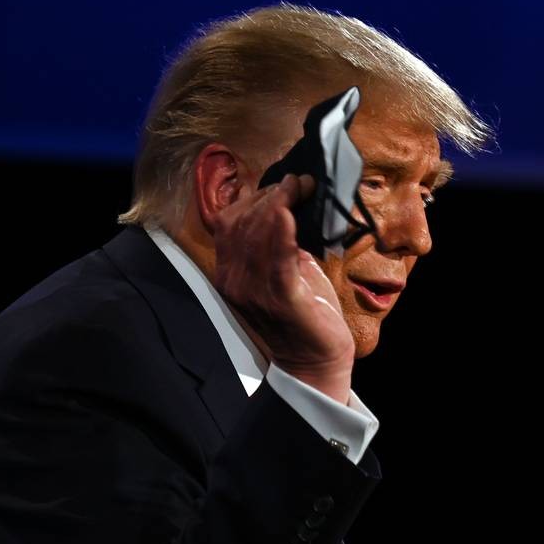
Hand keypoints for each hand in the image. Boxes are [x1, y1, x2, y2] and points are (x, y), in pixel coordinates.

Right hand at [213, 174, 354, 402]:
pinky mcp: (281, 300)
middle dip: (271, 194)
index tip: (283, 182)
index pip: (229, 221)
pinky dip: (281, 234)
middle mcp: (234, 280)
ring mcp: (254, 291)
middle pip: (242, 222)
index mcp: (230, 271)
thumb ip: (277, 242)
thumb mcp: (282, 270)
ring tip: (303, 187)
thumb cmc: (304, 312)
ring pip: (256, 235)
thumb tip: (289, 203)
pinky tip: (290, 213)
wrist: (314, 362)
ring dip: (281, 203)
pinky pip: (276, 261)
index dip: (255, 195)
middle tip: (299, 181)